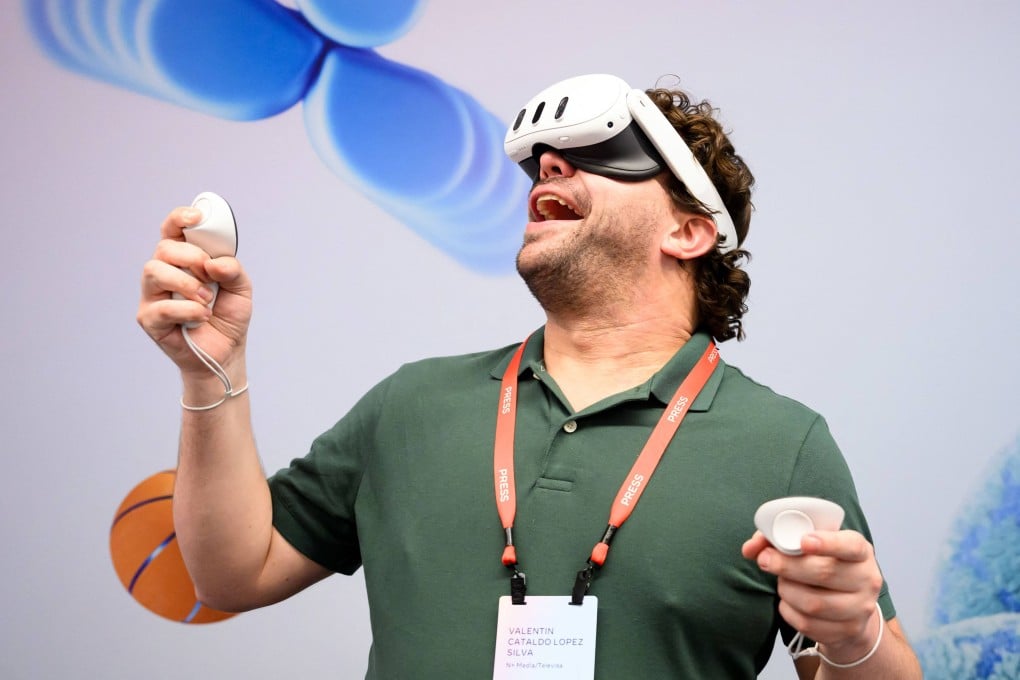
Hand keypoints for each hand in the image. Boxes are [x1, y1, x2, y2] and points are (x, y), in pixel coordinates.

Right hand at [137, 205, 252, 382]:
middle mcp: (163, 273)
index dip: (180, 218)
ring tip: (207, 299)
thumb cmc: (228, 317)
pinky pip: (160, 306)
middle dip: (191, 257)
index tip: (197, 217)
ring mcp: (153, 295)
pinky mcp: (149, 319)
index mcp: (183, 260)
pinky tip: (202, 316)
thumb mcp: (241, 288)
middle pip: (164, 248)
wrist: (226, 353)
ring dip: (186, 283)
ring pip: (154, 271)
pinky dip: (187, 310)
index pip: (172, 230)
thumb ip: (233, 270)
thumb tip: (214, 262)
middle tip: (210, 275)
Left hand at [742, 529, 883, 661]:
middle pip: (824, 573)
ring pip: (814, 603)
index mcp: (860, 550)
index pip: (850, 545)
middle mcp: (866, 578)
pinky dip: (788, 611)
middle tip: (765, 560)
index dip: (826, 543)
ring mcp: (860, 608)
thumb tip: (751, 548)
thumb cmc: (823, 566)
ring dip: (787, 590)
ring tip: (782, 583)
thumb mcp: (811, 546)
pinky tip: (788, 602)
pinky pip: (808, 624)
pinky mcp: (847, 631)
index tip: (802, 541)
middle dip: (787, 566)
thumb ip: (779, 540)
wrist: (849, 606)